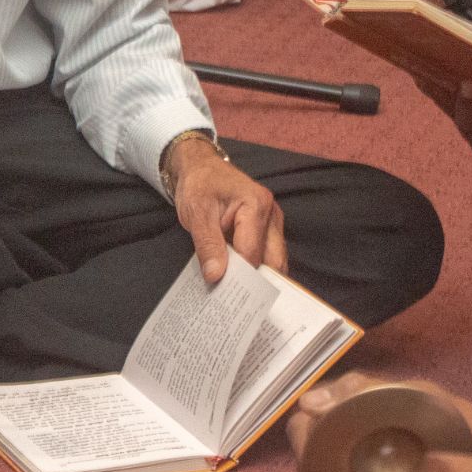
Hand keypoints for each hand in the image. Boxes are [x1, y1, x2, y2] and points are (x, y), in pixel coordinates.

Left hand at [169, 135, 286, 282]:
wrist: (202, 169)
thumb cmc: (200, 186)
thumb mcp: (196, 213)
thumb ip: (207, 245)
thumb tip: (216, 276)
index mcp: (256, 205)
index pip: (252, 253)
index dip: (239, 277)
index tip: (225, 296)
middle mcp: (272, 214)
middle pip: (272, 261)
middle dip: (255, 283)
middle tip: (234, 302)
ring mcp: (273, 223)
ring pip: (274, 262)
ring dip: (257, 277)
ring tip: (236, 294)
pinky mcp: (269, 230)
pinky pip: (267, 256)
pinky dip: (255, 269)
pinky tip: (240, 281)